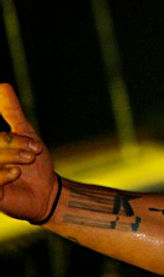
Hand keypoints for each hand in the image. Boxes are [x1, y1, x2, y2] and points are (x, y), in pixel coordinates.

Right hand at [0, 84, 57, 222]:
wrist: (46, 192)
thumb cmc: (33, 163)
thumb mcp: (23, 132)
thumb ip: (10, 110)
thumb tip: (1, 84)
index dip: (8, 139)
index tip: (30, 144)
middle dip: (11, 143)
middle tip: (33, 151)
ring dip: (10, 156)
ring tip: (28, 160)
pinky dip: (3, 174)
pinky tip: (16, 173)